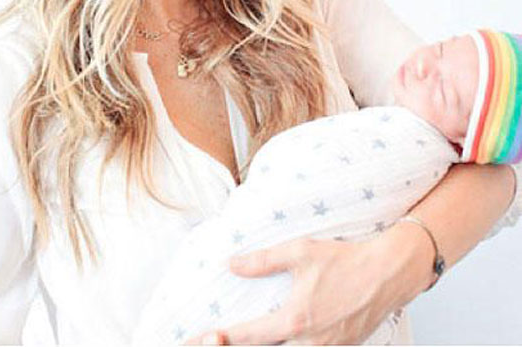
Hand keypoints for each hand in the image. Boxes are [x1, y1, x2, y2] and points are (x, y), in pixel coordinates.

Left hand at [190, 232, 415, 345]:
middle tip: (220, 339)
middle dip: (244, 345)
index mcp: (295, 320)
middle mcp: (310, 342)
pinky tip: (291, 332)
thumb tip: (231, 264)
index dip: (222, 340)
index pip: (250, 337)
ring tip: (251, 335)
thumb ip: (263, 261)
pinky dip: (296, 344)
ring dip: (271, 344)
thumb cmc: (345, 258)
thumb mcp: (300, 251)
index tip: (200, 339)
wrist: (388, 272)